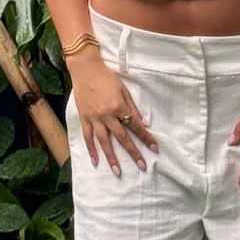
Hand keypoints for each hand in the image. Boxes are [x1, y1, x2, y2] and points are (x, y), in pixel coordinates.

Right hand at [71, 58, 157, 176]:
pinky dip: (91, 150)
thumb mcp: (124, 90)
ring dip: (111, 157)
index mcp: (119, 107)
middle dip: (133, 152)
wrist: (85, 69)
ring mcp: (94, 118)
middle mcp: (107, 115)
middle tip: (142, 166)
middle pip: (122, 137)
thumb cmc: (107, 77)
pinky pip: (88, 137)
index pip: (135, 126)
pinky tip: (96, 161)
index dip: (146, 137)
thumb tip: (143, 123)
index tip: (154, 148)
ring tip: (117, 171)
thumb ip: (133, 108)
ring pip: (104, 141)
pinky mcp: (84, 118)